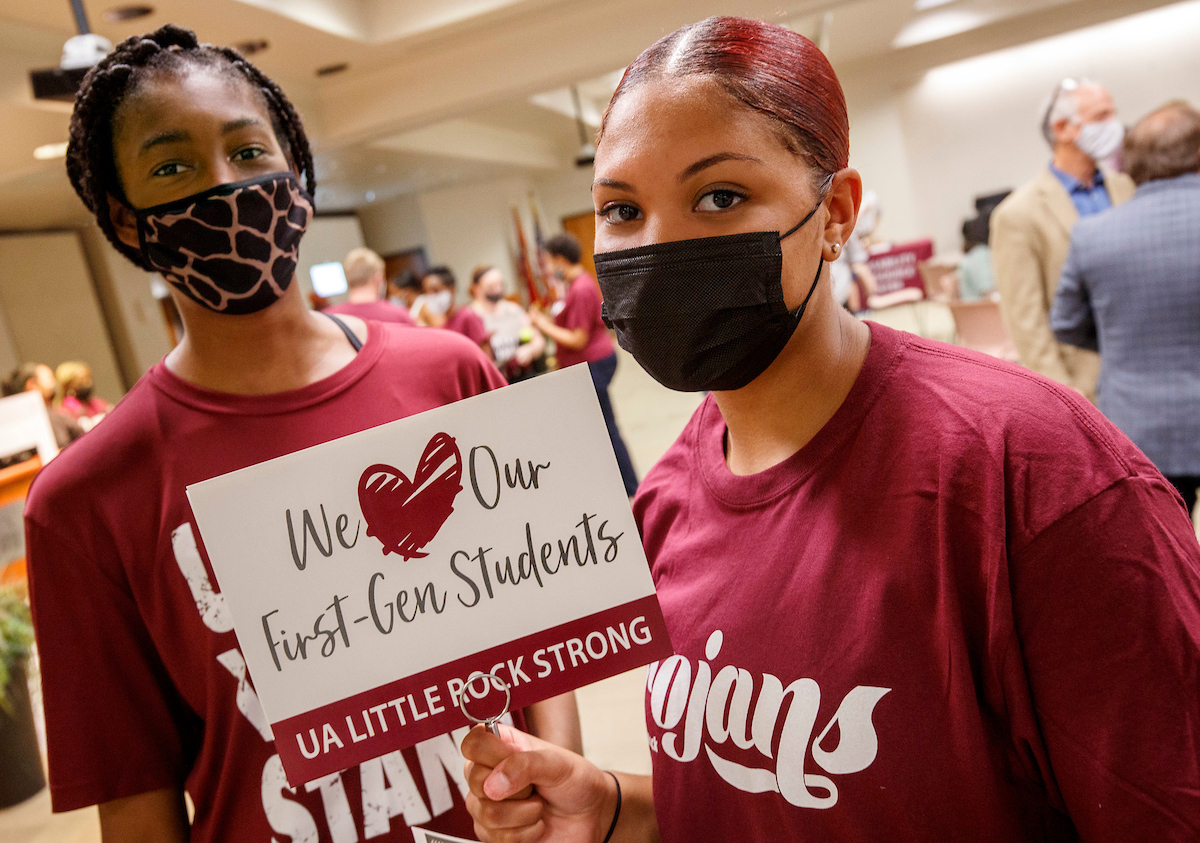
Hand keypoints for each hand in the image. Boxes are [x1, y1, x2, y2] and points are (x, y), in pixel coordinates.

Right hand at [463, 724, 615, 842]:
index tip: (513, 760)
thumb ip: (524, 764)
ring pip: (486, 814)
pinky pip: (496, 838)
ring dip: (524, 814)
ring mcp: (488, 805)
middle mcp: (489, 774)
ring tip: (539, 806)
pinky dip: (524, 834)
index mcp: (501, 747)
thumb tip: (492, 783)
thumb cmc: (575, 781)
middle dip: (515, 789)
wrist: (590, 816)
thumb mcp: (556, 763)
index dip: (490, 754)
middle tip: (535, 787)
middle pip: (474, 781)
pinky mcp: (494, 833)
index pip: (472, 743)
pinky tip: (536, 824)